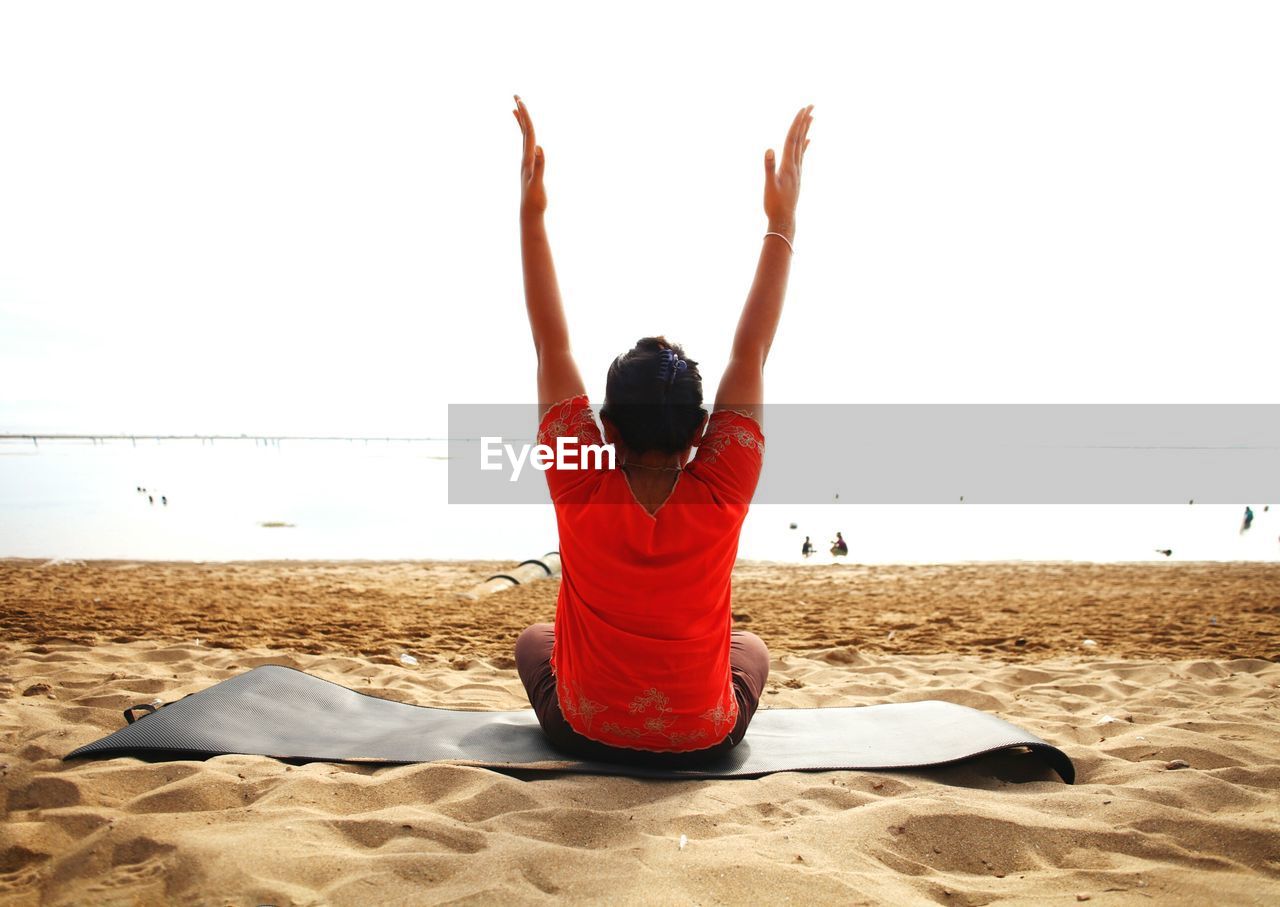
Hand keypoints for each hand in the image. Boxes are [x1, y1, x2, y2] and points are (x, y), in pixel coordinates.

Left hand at [512, 95, 545, 217]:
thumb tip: (540, 148)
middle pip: (523, 130)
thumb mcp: (538, 183)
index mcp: (528, 158)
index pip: (527, 132)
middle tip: (516, 96)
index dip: (525, 116)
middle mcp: (525, 157)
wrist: (529, 213)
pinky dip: (526, 137)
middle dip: (521, 113)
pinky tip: (526, 135)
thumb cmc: (535, 200)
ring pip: (524, 137)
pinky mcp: (529, 167)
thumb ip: (540, 166)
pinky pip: (527, 146)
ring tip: (516, 109)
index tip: (519, 101)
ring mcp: (526, 162)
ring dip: (521, 122)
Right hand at [763, 104, 813, 232]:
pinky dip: (804, 145)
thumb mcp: (769, 185)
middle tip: (811, 105)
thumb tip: (769, 149)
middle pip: (799, 138)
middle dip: (804, 121)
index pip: (792, 139)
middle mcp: (795, 165)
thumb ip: (769, 167)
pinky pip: (801, 155)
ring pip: (801, 145)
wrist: (784, 219)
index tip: (803, 109)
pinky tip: (808, 140)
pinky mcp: (795, 175)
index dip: (797, 123)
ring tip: (811, 117)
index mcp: (788, 164)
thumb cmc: (774, 204)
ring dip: (806, 130)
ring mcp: (796, 170)